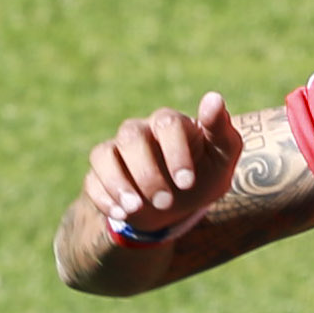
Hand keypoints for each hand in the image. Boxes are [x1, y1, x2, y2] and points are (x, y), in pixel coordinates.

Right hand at [83, 93, 246, 242]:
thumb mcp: (222, 158)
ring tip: (135, 209)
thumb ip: (221, 131)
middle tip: (165, 202)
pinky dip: (104, 197)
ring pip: (104, 154)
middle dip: (147, 173)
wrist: (176, 207)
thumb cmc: (203, 175)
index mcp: (170, 124)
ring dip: (118, 183)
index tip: (187, 183)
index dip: (175, 153)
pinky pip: (92, 180)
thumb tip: (214, 98)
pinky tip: (122, 214)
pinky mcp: (99, 175)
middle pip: (132, 137)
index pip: (167, 123)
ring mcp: (116, 152)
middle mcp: (139, 131)